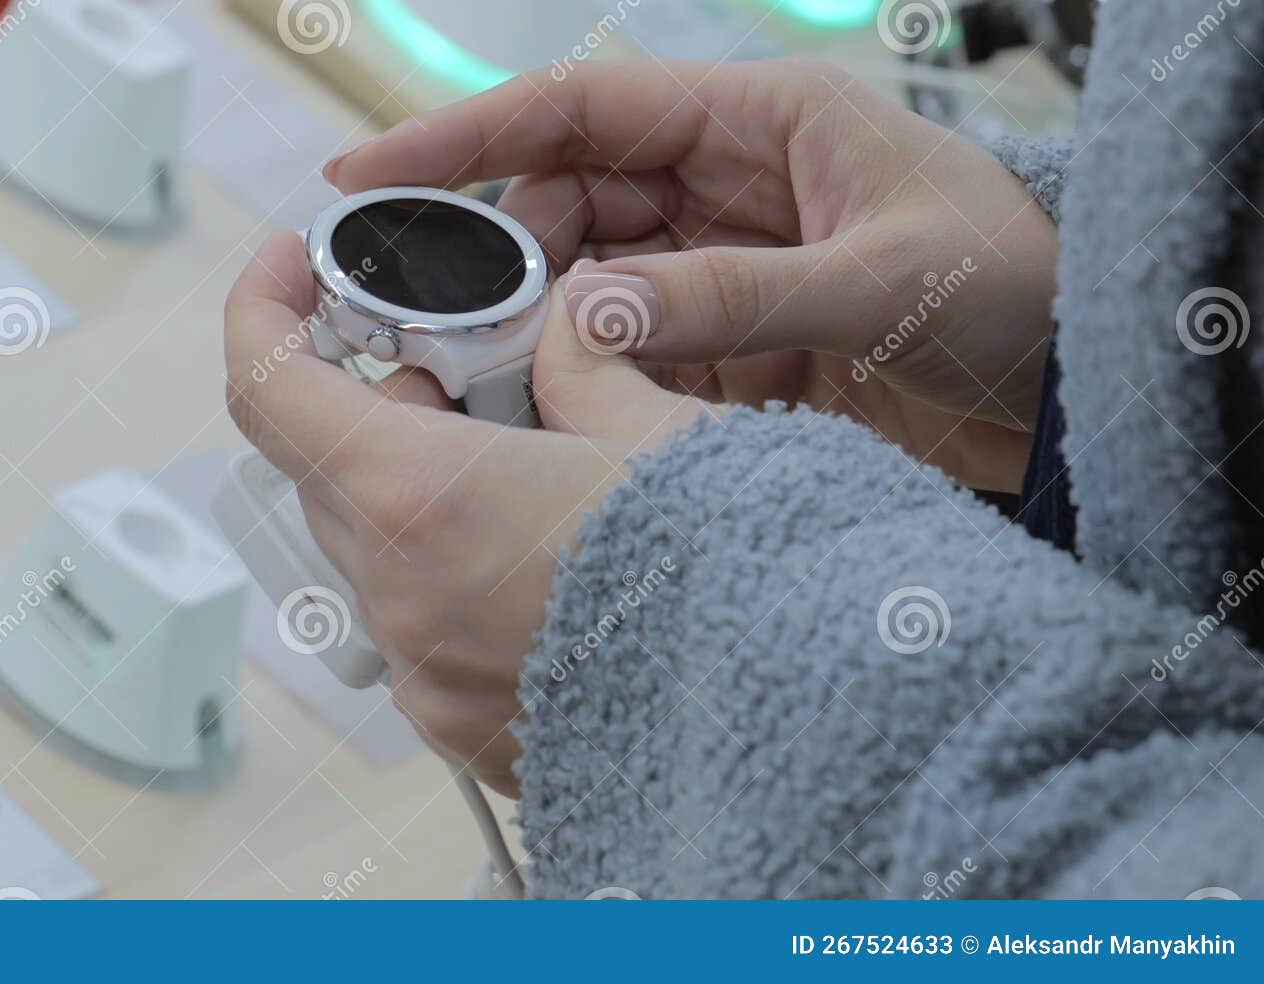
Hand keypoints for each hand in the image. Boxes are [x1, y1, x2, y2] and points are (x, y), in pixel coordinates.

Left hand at [225, 234, 706, 796]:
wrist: (804, 717)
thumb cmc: (739, 570)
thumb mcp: (661, 423)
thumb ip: (584, 360)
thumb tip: (565, 329)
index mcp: (422, 501)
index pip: (267, 386)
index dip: (264, 305)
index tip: (293, 266)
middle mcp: (399, 599)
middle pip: (330, 467)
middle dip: (386, 403)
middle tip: (483, 370)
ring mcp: (425, 675)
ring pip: (379, 547)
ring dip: (429, 491)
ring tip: (544, 470)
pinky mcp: (461, 726)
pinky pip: (423, 623)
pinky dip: (459, 572)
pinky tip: (556, 559)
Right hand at [327, 59, 1059, 491]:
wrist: (1075, 392)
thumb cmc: (1015, 291)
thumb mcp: (881, 284)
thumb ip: (733, 298)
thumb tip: (588, 317)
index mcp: (761, 123)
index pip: (581, 108)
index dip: (466, 135)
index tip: (368, 178)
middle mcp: (726, 184)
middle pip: (566, 201)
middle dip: (500, 259)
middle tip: (446, 328)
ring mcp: (721, 266)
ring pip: (587, 285)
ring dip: (543, 332)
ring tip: (510, 385)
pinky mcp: (727, 342)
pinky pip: (630, 351)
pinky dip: (595, 382)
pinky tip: (574, 416)